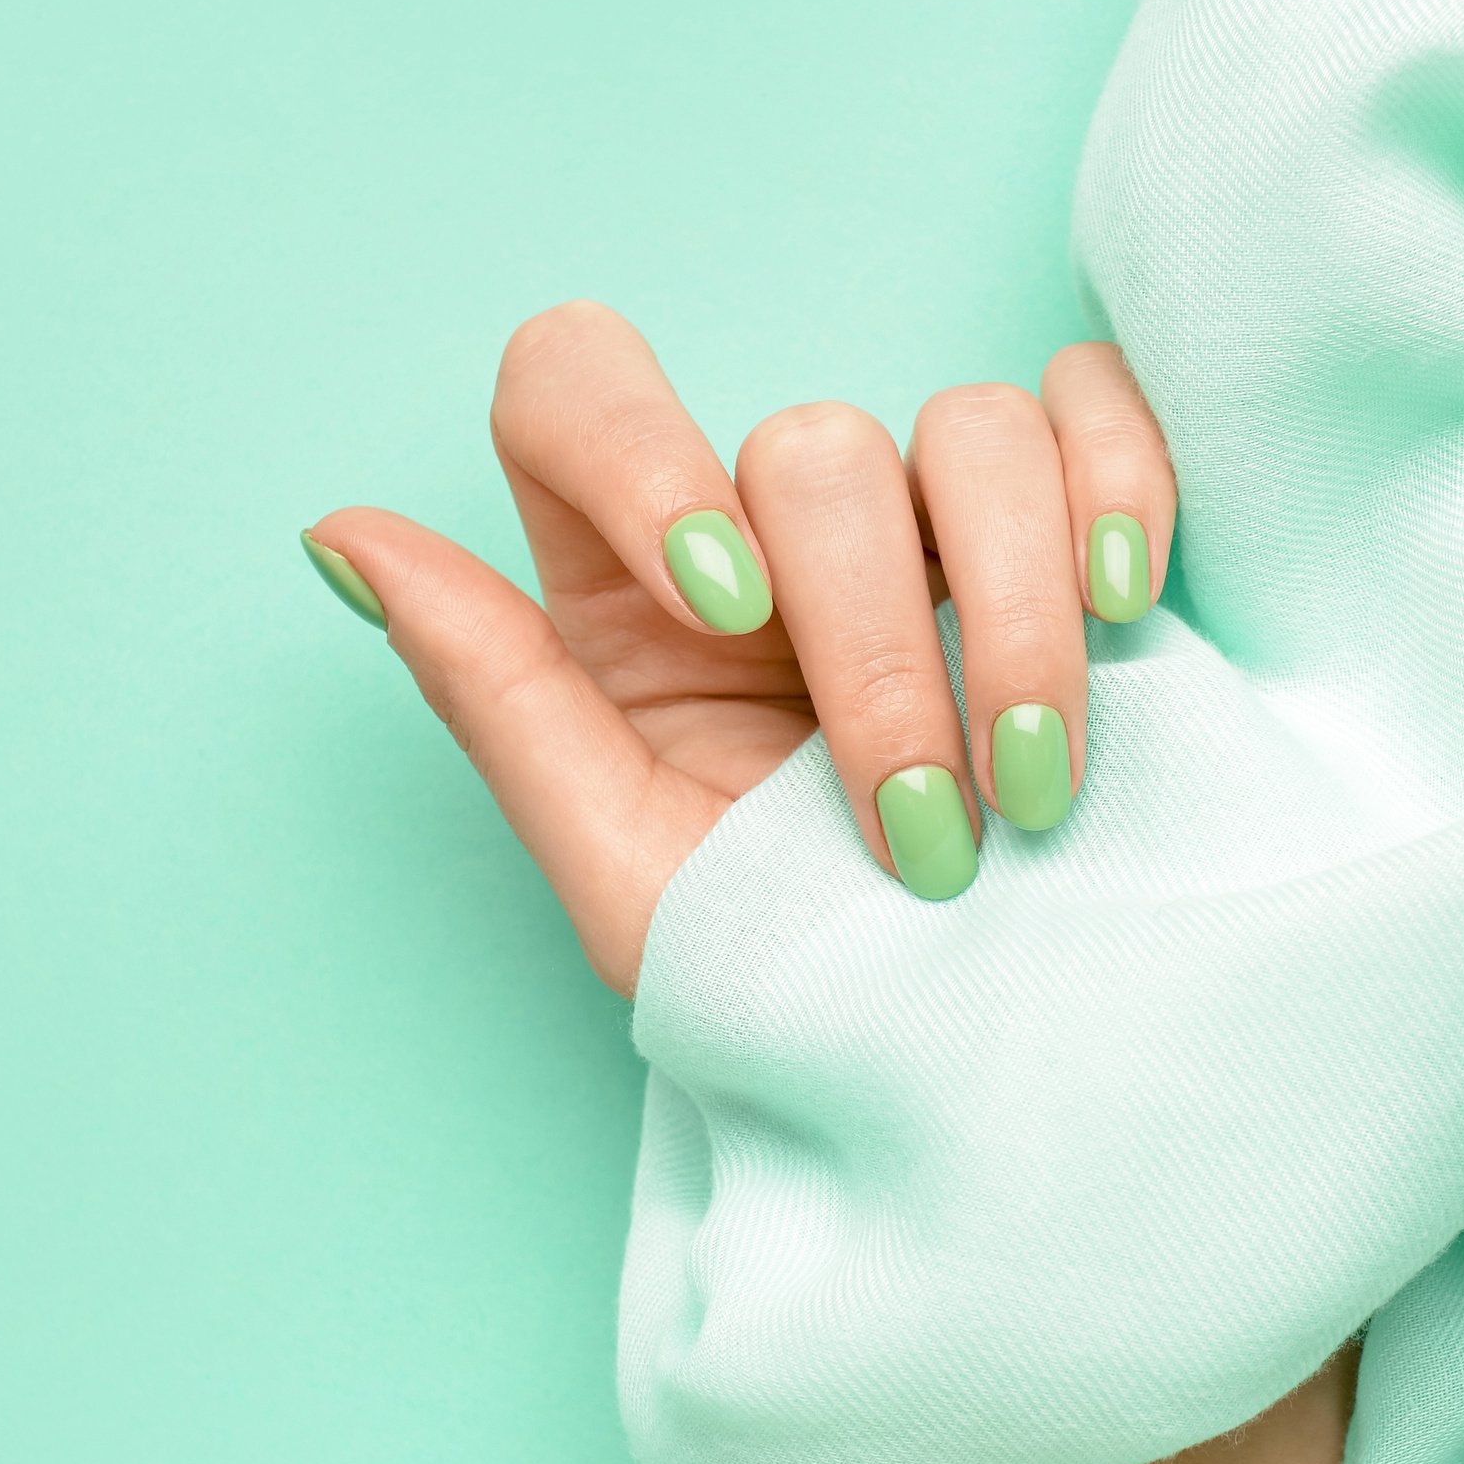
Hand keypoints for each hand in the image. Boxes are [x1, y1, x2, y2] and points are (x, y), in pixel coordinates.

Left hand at [303, 304, 1175, 993]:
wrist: (987, 1075)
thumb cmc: (797, 985)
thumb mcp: (628, 875)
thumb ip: (496, 697)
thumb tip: (340, 537)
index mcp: (631, 590)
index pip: (574, 388)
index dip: (641, 452)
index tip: (725, 609)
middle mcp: (776, 529)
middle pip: (811, 445)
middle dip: (874, 647)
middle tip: (919, 830)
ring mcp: (931, 520)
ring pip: (973, 430)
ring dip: (1011, 617)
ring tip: (1034, 788)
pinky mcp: (1076, 525)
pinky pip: (1095, 412)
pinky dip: (1123, 489)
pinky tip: (1123, 609)